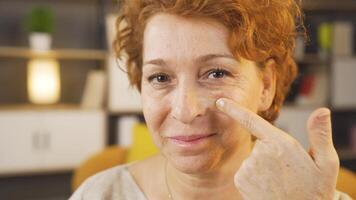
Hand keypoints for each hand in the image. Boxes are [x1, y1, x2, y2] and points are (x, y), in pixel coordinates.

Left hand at [216, 98, 338, 199]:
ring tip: (279, 181)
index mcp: (279, 144)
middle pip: (260, 144)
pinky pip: (246, 171)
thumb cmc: (314, 190)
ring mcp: (247, 169)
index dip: (234, 109)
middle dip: (271, 152)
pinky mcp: (240, 181)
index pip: (251, 120)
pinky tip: (268, 186)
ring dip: (263, 166)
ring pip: (253, 158)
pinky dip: (255, 176)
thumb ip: (321, 134)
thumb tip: (322, 110)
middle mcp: (259, 154)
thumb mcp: (326, 163)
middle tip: (288, 170)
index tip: (220, 101)